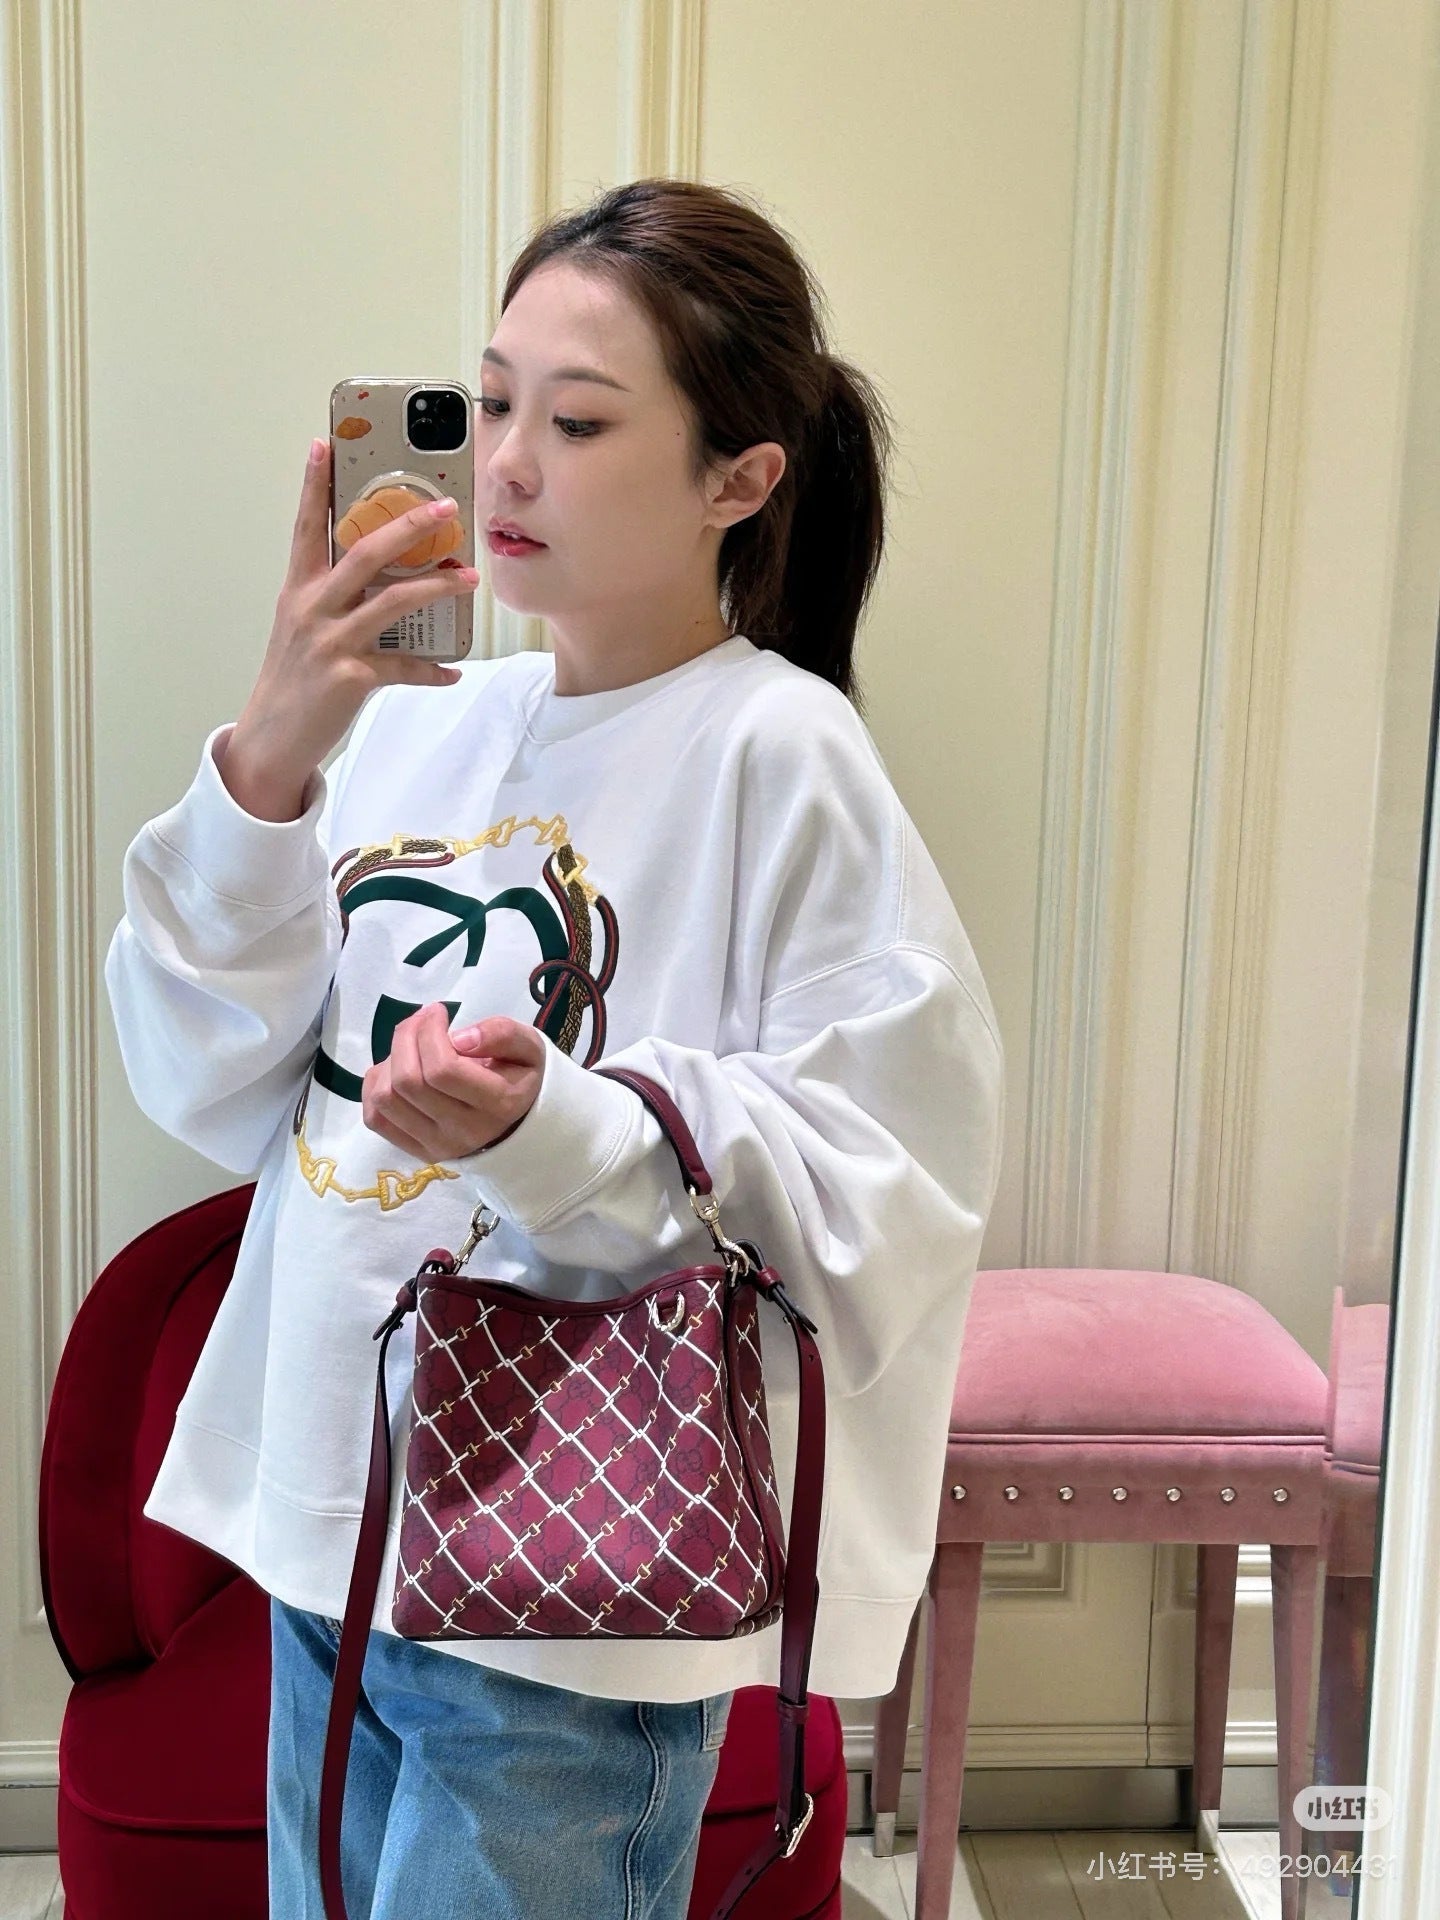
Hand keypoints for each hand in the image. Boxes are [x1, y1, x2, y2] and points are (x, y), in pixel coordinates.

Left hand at [361, 1003, 544, 1160]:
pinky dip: (376, 1086)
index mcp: (499, 1104)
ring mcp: (437, 1145)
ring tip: (410, 1048)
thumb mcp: (528, 1047)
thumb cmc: (519, 1075)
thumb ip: (502, 1034)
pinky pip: (375, 1118)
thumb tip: (459, 1038)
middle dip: (406, 1037)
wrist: (519, 1122)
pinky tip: (395, 1071)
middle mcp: (464, 1131)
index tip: (438, 1012)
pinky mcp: (416, 1151)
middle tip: (420, 1020)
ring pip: (386, 1099)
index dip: (430, 1032)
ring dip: (389, 1061)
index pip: (443, 1069)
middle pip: (409, 1081)